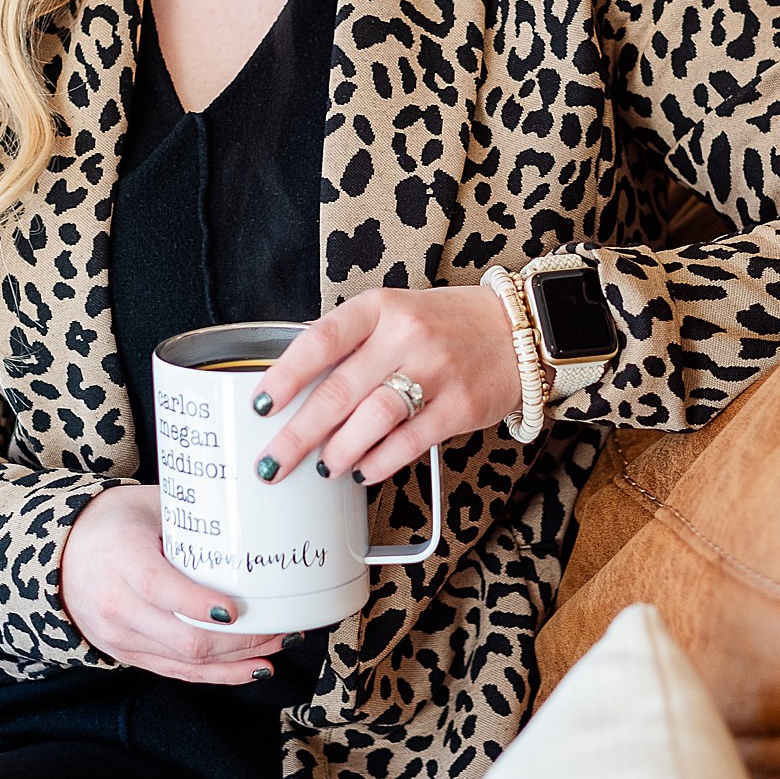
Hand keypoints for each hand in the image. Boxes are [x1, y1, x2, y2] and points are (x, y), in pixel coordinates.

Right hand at [59, 486, 284, 683]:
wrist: (61, 554)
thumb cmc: (111, 523)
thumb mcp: (148, 505)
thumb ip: (192, 514)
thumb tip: (251, 512)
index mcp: (121, 560)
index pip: (160, 589)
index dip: (199, 604)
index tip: (236, 609)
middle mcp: (118, 606)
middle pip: (183, 637)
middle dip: (241, 639)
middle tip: (281, 624)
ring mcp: (122, 638)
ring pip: (188, 662)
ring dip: (239, 658)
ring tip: (279, 643)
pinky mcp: (130, 656)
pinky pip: (180, 673)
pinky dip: (220, 674)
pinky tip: (254, 667)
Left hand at [252, 284, 530, 486]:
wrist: (519, 329)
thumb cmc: (445, 325)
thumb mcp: (394, 312)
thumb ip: (351, 343)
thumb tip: (296, 385)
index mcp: (380, 307)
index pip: (321, 340)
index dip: (285, 376)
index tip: (261, 405)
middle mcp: (406, 335)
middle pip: (339, 391)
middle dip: (298, 434)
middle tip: (273, 463)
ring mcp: (436, 370)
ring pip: (373, 419)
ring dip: (339, 450)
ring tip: (324, 466)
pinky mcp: (460, 405)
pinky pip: (410, 441)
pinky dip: (380, 462)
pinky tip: (363, 471)